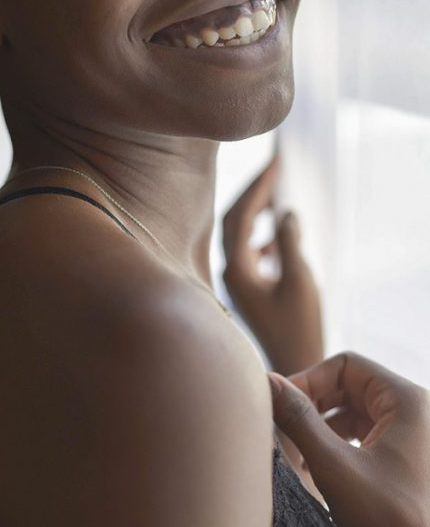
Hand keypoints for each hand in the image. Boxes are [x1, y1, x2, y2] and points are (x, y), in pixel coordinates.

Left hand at [222, 156, 323, 373]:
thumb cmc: (297, 327)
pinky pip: (247, 251)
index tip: (276, 162)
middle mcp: (228, 271)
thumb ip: (289, 242)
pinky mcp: (245, 289)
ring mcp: (235, 280)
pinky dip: (262, 235)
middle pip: (233, 220)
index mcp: (235, 268)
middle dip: (253, 193)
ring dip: (257, 212)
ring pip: (239, 235)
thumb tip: (285, 213)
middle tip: (275, 168)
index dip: (257, 186)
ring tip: (277, 193)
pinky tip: (278, 236)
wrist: (292, 364)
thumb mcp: (298, 280)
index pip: (240, 214)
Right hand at [270, 353, 429, 526]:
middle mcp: (417, 412)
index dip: (308, 380)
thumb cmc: (390, 521)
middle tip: (284, 429)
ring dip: (323, 426)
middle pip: (351, 386)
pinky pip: (366, 435)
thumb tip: (267, 381)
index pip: (346, 365)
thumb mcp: (334, 466)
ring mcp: (415, 437)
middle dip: (314, 405)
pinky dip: (339, 444)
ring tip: (298, 453)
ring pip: (356, 412)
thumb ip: (298, 419)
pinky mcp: (409, 460)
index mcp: (408, 400)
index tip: (280, 406)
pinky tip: (319, 467)